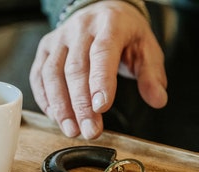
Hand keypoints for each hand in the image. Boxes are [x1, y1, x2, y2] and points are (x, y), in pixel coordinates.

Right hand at [30, 1, 166, 138]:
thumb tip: (158, 101)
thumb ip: (152, 75)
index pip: (102, 53)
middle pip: (76, 69)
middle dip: (82, 105)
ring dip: (61, 106)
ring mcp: (60, 38)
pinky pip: (40, 75)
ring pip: (53, 73)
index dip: (100, 82)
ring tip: (72, 130)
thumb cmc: (127, 35)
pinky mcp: (46, 49)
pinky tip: (56, 117)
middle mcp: (80, 29)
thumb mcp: (147, 50)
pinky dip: (46, 98)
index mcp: (110, 25)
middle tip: (90, 131)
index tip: (102, 108)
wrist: (103, 13)